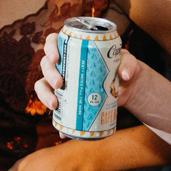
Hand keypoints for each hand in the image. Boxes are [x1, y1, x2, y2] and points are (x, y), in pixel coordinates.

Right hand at [35, 35, 150, 119]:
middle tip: (59, 83)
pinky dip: (57, 118)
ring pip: (43, 84)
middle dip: (49, 74)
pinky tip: (61, 128)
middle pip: (46, 64)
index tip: (56, 58)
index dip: (50, 48)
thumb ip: (128, 63)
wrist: (127, 87)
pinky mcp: (66, 99)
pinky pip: (55, 106)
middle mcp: (63, 64)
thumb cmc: (122, 66)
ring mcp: (62, 82)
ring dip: (45, 94)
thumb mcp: (127, 60)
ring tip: (55, 104)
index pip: (53, 41)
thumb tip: (124, 75)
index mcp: (73, 48)